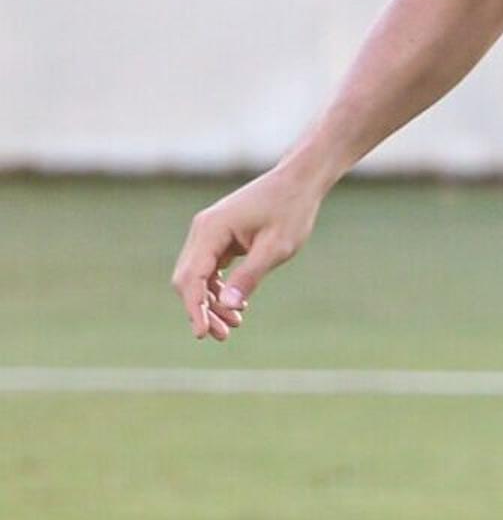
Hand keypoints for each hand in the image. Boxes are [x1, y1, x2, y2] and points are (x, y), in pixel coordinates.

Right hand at [171, 164, 326, 340]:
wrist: (298, 182)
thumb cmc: (290, 211)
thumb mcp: (276, 248)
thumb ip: (250, 276)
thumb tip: (229, 306)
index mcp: (211, 230)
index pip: (192, 278)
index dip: (195, 309)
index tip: (203, 334)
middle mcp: (202, 231)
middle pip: (188, 279)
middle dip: (202, 310)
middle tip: (223, 336)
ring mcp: (208, 233)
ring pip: (198, 276)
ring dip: (211, 302)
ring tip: (234, 326)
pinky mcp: (219, 238)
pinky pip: (210, 269)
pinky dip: (219, 288)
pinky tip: (237, 306)